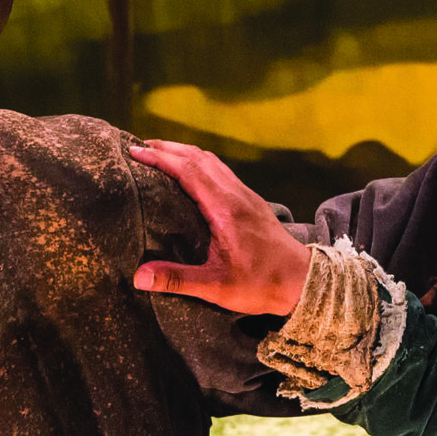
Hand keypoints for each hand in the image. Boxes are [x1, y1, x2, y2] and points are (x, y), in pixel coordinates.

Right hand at [129, 140, 313, 314]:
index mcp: (225, 209)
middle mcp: (236, 194)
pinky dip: (199, 162)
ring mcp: (245, 195)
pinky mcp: (251, 201)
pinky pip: (221, 170)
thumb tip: (139, 277)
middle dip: (167, 148)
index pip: (189, 170)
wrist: (301, 281)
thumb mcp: (216, 287)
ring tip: (158, 154)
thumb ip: (178, 279)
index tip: (135, 152)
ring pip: (211, 161)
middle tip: (138, 148)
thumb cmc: (262, 284)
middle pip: (198, 157)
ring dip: (183, 152)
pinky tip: (189, 172)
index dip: (160, 158)